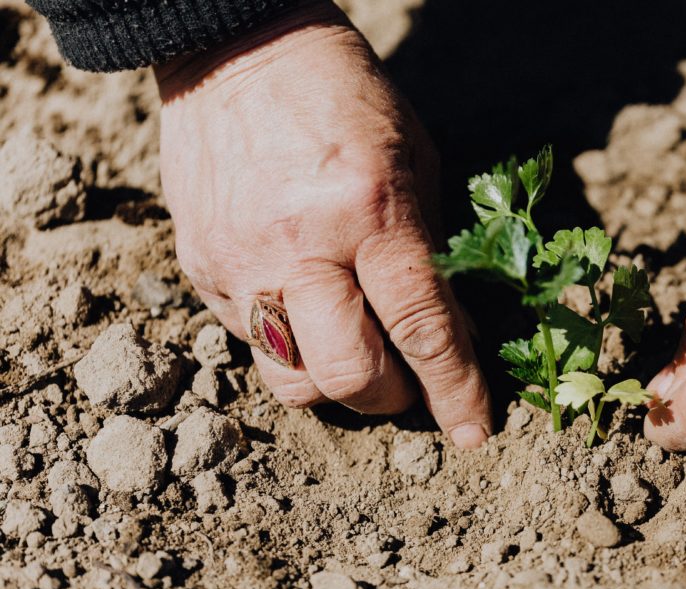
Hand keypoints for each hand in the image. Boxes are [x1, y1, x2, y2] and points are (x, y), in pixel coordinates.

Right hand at [154, 1, 490, 446]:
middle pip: (349, 376)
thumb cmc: (346, 99)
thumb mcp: (415, 163)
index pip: (420, 327)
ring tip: (357, 353)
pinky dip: (292, 347)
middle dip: (392, 399)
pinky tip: (308, 311)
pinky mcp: (200, 269)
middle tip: (409, 384)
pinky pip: (251, 345)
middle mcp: (298, 246)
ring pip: (292, 381)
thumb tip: (452, 336)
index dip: (454, 390)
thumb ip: (432, 254)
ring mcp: (240, 263)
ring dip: (337, 388)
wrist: (236, 50)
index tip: (475, 432)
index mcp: (368, 211)